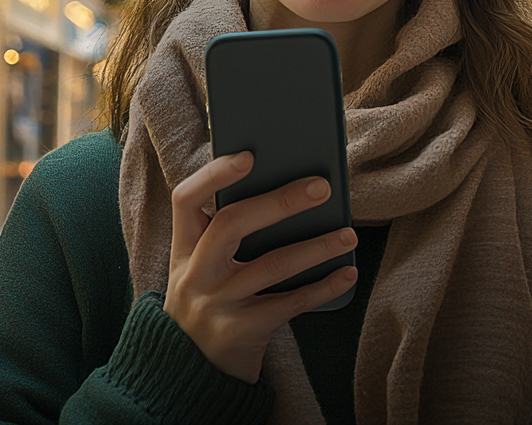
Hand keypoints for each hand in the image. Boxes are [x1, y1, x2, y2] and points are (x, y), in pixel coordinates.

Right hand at [163, 151, 357, 383]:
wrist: (189, 376)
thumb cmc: (208, 303)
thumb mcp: (201, 269)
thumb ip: (225, 236)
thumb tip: (287, 189)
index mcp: (183, 249)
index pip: (186, 199)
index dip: (214, 174)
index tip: (249, 156)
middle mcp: (195, 274)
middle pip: (232, 223)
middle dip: (279, 201)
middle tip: (321, 187)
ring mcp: (216, 304)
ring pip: (271, 265)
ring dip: (316, 246)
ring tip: (348, 234)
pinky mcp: (241, 332)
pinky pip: (289, 304)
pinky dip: (322, 287)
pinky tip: (345, 273)